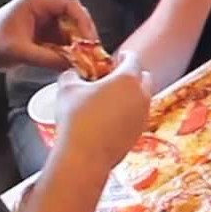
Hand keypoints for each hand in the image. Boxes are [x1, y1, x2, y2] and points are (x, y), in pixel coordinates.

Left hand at [0, 0, 96, 72]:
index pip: (70, 4)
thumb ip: (47, 58)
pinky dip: (70, 52)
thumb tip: (73, 65)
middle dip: (83, 36)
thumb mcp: (20, 52)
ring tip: (81, 61)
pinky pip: (65, 41)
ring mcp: (46, 21)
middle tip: (90, 53)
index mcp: (36, 2)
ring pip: (72, 30)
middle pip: (75, 17)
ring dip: (78, 46)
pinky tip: (71, 63)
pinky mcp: (46, 34)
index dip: (83, 21)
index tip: (89, 39)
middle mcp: (44, 8)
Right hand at [53, 53, 152, 172]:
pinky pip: (137, 115)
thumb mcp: (67, 89)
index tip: (116, 58)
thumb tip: (73, 75)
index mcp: (128, 79)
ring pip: (142, 98)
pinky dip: (128, 112)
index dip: (123, 56)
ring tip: (110, 98)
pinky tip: (111, 117)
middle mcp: (142, 95)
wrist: (85, 155)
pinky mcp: (140, 131)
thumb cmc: (77, 119)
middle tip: (113, 77)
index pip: (132, 59)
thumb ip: (72, 75)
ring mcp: (143, 114)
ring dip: (130, 95)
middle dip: (131, 75)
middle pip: (143, 77)